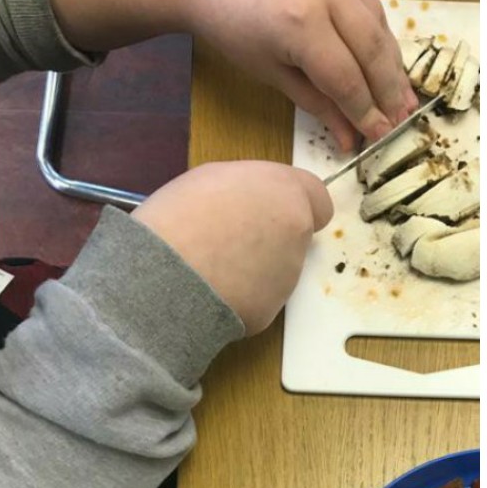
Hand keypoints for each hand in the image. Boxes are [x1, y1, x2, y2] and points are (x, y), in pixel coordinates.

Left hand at [44, 0, 414, 150]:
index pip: (347, 78)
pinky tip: (384, 59)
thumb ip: (317, 104)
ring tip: (402, 94)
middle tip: (402, 118)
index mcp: (299, 24)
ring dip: (392, 63)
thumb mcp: (270, 73)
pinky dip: (379, 33)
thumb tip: (351, 140)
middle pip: (372, 50)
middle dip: (389, 90)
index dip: (366, 112)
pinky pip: (368, 1)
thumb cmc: (229, 26)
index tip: (380, 135)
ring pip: (378, 24)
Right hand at [133, 161, 331, 334]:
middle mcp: (297, 232)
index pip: (318, 199)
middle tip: (233, 237)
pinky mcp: (274, 309)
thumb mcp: (212, 178)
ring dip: (255, 266)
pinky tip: (211, 290)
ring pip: (279, 267)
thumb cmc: (180, 216)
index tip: (274, 210)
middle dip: (273, 235)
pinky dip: (241, 295)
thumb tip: (254, 205)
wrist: (168, 274)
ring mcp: (289, 273)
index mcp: (285, 192)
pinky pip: (259, 297)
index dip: (297, 204)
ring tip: (212, 265)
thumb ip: (249, 191)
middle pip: (296, 233)